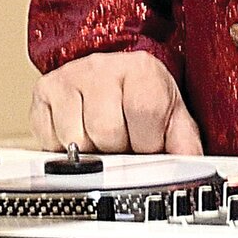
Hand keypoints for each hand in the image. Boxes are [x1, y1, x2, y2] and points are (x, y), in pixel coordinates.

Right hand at [30, 51, 203, 155]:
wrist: (110, 76)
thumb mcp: (172, 117)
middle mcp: (102, 67)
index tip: (148, 143)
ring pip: (77, 139)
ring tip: (100, 137)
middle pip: (106, 130)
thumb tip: (193, 170)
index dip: (147, 141)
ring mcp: (70, 77)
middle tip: (122, 141)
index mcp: (141, 70)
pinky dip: (63, 148)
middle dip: (117, 149)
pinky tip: (78, 132)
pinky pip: (49, 140)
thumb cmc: (142, 99)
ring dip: (90, 150)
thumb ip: (184, 144)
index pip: (145, 113)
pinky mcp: (44, 91)